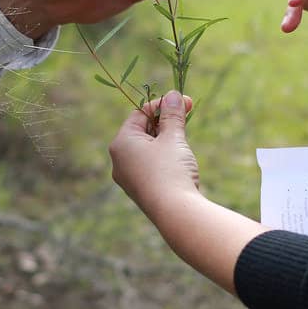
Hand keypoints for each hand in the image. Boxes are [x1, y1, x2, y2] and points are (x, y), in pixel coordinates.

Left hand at [110, 91, 198, 216]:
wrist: (176, 213)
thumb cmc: (171, 170)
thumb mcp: (173, 137)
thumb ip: (172, 114)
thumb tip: (172, 95)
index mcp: (121, 143)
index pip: (139, 114)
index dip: (163, 104)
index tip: (184, 101)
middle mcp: (119, 161)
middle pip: (143, 130)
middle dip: (166, 121)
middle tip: (187, 114)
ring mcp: (129, 178)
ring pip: (148, 148)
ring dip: (167, 139)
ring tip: (184, 139)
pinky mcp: (141, 191)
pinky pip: (151, 165)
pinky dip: (165, 157)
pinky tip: (180, 160)